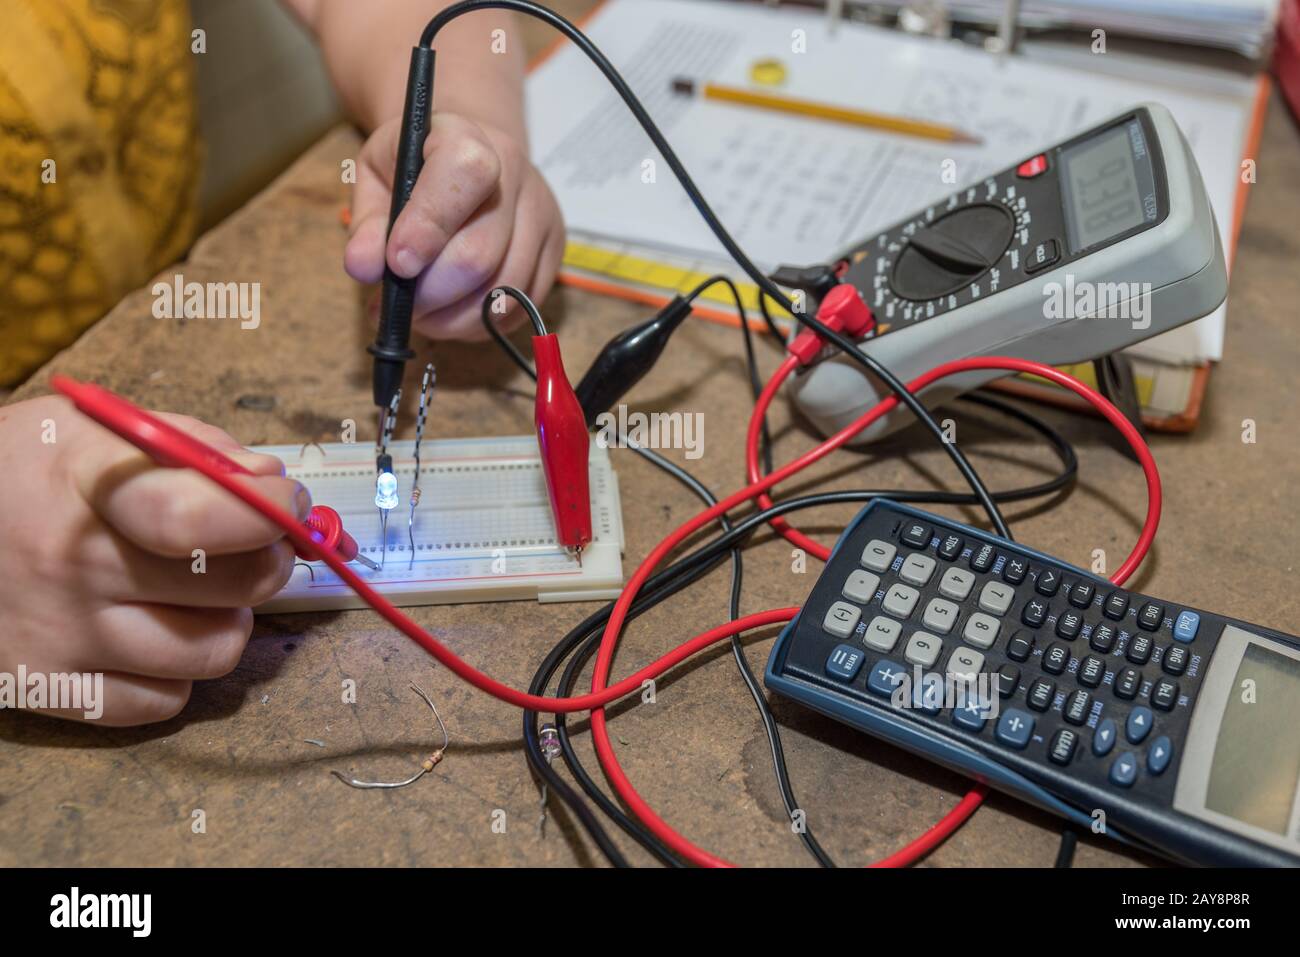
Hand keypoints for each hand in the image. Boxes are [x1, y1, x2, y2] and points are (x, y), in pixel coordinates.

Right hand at [0, 396, 306, 725]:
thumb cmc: (34, 473)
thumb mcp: (107, 431)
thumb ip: (200, 452)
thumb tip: (275, 488)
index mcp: (89, 484)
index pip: (194, 517)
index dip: (265, 516)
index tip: (288, 505)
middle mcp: (72, 564)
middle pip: (232, 587)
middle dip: (265, 563)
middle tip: (250, 549)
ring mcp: (60, 633)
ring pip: (214, 652)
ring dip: (225, 621)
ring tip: (192, 592)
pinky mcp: (50, 689)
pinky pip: (166, 702)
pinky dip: (176, 671)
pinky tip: (150, 630)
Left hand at [344, 113, 565, 338]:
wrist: (468, 158)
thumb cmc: (414, 169)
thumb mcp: (375, 178)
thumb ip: (368, 223)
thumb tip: (364, 267)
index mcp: (466, 138)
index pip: (465, 176)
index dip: (429, 226)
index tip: (397, 263)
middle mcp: (515, 173)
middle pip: (480, 254)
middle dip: (431, 294)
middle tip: (401, 305)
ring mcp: (542, 215)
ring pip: (503, 292)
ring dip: (453, 318)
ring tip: (423, 314)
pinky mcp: (555, 253)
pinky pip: (520, 308)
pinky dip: (479, 324)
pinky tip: (453, 312)